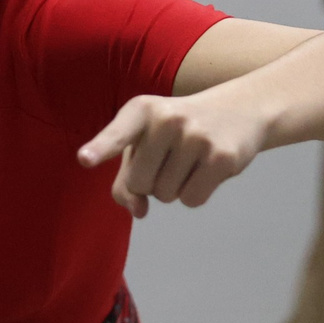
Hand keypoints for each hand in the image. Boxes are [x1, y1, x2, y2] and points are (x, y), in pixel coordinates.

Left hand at [77, 90, 266, 217]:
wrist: (238, 110)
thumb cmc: (176, 133)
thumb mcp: (144, 144)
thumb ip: (126, 181)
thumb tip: (139, 212)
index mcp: (141, 110)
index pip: (118, 134)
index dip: (101, 148)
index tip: (84, 159)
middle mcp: (168, 119)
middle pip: (140, 183)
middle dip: (150, 182)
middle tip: (170, 156)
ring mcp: (197, 137)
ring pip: (165, 196)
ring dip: (174, 187)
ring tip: (190, 158)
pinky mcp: (222, 157)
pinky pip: (191, 200)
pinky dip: (194, 193)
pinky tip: (205, 168)